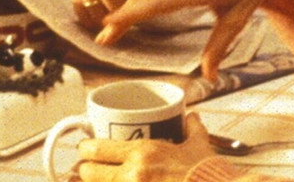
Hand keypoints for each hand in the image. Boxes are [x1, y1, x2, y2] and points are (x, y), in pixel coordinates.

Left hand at [74, 113, 214, 181]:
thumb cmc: (207, 173)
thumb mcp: (199, 145)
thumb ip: (193, 129)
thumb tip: (192, 117)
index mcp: (143, 153)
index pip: (96, 149)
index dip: (85, 149)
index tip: (85, 148)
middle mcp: (133, 175)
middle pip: (89, 173)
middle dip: (87, 170)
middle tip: (90, 167)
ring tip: (103, 179)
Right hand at [97, 0, 287, 78]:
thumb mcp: (238, 20)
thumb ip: (219, 47)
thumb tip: (210, 78)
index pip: (161, 1)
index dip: (134, 13)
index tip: (110, 23)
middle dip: (122, 16)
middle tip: (103, 39)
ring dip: (126, 7)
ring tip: (109, 30)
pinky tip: (127, 12)